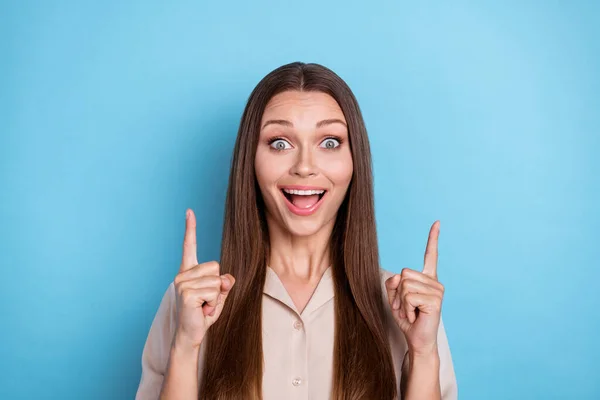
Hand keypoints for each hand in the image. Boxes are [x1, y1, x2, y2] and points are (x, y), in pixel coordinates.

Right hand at [172, 209, 234, 348]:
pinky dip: (214, 304)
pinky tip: (202, 311)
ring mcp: (182, 283)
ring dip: (216, 298)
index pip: (190, 246)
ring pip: (217, 281)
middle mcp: (183, 274)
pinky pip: (214, 292)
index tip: (190, 211)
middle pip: (216, 267)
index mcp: (189, 271)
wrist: (191, 334)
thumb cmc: (204, 314)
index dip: (191, 228)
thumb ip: (224, 283)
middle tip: (207, 301)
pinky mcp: (186, 293)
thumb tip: (226, 279)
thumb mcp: (219, 296)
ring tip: (204, 307)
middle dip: (218, 286)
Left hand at [385, 221, 443, 355]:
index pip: (430, 255)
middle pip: (404, 273)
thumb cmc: (408, 319)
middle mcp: (434, 282)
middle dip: (398, 292)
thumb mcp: (394, 298)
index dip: (433, 238)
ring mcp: (437, 290)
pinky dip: (407, 308)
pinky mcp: (435, 300)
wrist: (417, 339)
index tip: (437, 222)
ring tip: (411, 312)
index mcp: (427, 278)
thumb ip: (392, 283)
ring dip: (402, 302)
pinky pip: (409, 296)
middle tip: (406, 307)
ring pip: (405, 285)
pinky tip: (416, 316)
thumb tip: (398, 275)